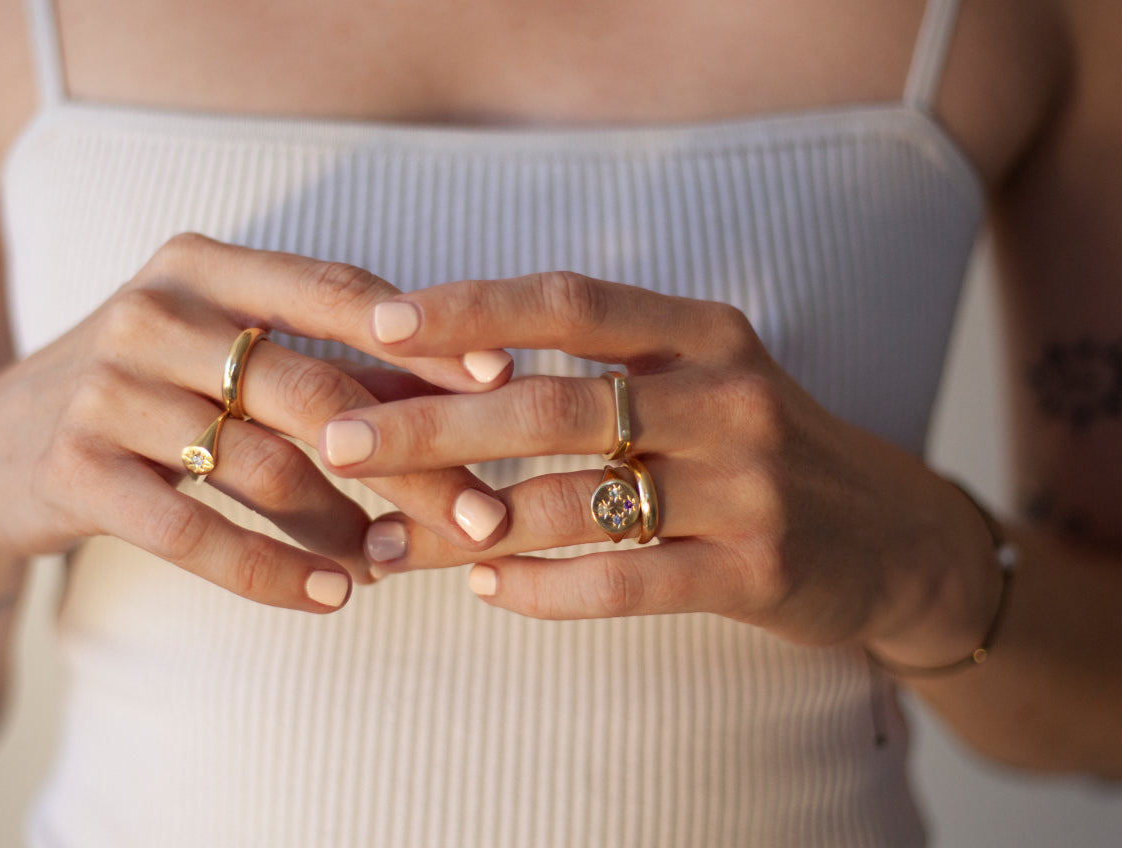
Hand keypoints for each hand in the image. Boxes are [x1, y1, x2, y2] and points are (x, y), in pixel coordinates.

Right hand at [0, 234, 513, 612]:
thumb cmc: (151, 394)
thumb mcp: (230, 358)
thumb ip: (339, 366)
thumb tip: (471, 390)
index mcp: (205, 265)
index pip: (337, 292)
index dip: (424, 340)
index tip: (504, 384)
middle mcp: (155, 311)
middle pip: (316, 392)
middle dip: (411, 462)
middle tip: (483, 517)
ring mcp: (108, 387)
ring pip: (264, 467)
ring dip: (345, 529)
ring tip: (396, 566)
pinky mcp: (75, 466)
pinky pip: (198, 532)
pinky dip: (273, 573)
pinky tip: (333, 598)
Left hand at [320, 271, 1000, 657]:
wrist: (891, 535)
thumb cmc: (756, 447)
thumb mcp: (699, 379)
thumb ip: (599, 371)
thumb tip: (447, 377)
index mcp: (702, 332)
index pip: (570, 302)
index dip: (471, 308)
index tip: (380, 322)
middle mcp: (727, 395)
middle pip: (554, 405)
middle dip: (432, 425)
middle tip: (339, 442)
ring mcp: (748, 485)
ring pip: (577, 501)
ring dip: (465, 524)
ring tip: (383, 540)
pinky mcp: (760, 570)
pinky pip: (625, 581)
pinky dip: (543, 588)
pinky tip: (483, 588)